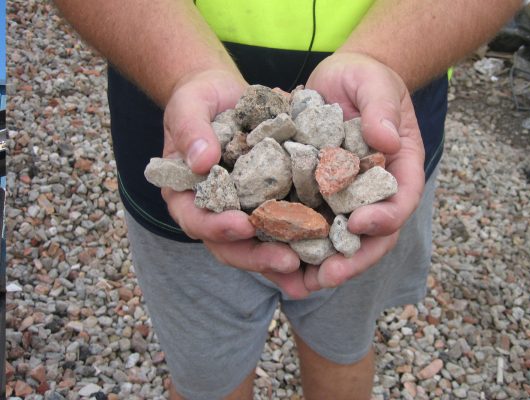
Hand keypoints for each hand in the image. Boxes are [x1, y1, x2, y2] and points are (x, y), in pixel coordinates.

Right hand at [161, 69, 309, 298]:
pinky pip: (282, 228)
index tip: (243, 225)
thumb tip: (201, 161)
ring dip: (281, 260)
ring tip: (309, 267)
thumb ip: (191, 130)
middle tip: (287, 262)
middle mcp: (213, 211)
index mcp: (186, 194)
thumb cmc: (200, 100)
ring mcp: (241, 211)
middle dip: (257, 256)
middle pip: (230, 245)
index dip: (217, 226)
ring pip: (258, 245)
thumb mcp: (189, 106)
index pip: (195, 219)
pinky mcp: (268, 205)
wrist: (225, 97)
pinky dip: (299, 242)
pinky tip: (324, 251)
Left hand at [303, 52, 425, 289]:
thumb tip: (385, 140)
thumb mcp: (376, 84)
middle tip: (329, 275)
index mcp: (399, 170)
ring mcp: (346, 199)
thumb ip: (381, 109)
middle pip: (372, 235)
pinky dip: (295, 244)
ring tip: (298, 284)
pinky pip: (308, 225)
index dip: (384, 218)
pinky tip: (275, 258)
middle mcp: (374, 193)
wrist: (339, 82)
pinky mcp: (316, 197)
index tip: (358, 224)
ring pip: (339, 241)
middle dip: (352, 259)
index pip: (400, 201)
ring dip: (321, 265)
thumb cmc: (365, 79)